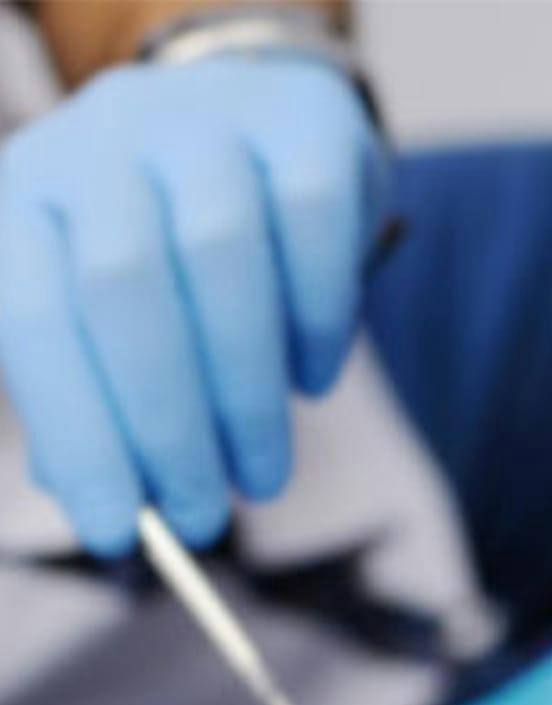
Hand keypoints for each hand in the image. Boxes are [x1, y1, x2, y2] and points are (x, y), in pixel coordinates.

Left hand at [0, 57, 383, 554]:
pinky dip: (318, 325)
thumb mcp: (106, 309)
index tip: (118, 534)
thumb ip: (94, 392)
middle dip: (166, 426)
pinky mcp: (305, 122)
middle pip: (123, 287)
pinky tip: (314, 383)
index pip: (32, 317)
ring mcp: (206, 119)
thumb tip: (105, 508)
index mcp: (27, 193)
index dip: (76, 434)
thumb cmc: (172, 246)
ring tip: (263, 476)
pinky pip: (314, 227)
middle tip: (201, 519)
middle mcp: (103, 138)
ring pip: (219, 256)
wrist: (255, 117)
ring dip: (245, 395)